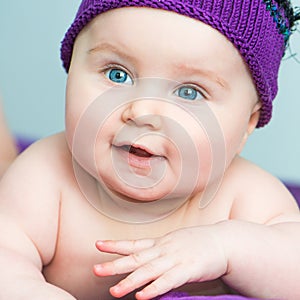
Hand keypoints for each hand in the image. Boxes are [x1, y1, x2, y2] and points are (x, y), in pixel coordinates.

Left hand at [93, 226, 227, 298]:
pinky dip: (154, 288)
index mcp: (161, 243)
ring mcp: (175, 259)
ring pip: (149, 271)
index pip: (134, 243)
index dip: (115, 245)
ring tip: (114, 291)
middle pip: (136, 258)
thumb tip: (146, 259)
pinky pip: (168, 281)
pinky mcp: (188, 269)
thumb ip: (160, 251)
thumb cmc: (198, 243)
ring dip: (131, 281)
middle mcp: (164, 250)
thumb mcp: (175, 242)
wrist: (223, 241)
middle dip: (115, 265)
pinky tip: (143, 296)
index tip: (98, 244)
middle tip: (96, 270)